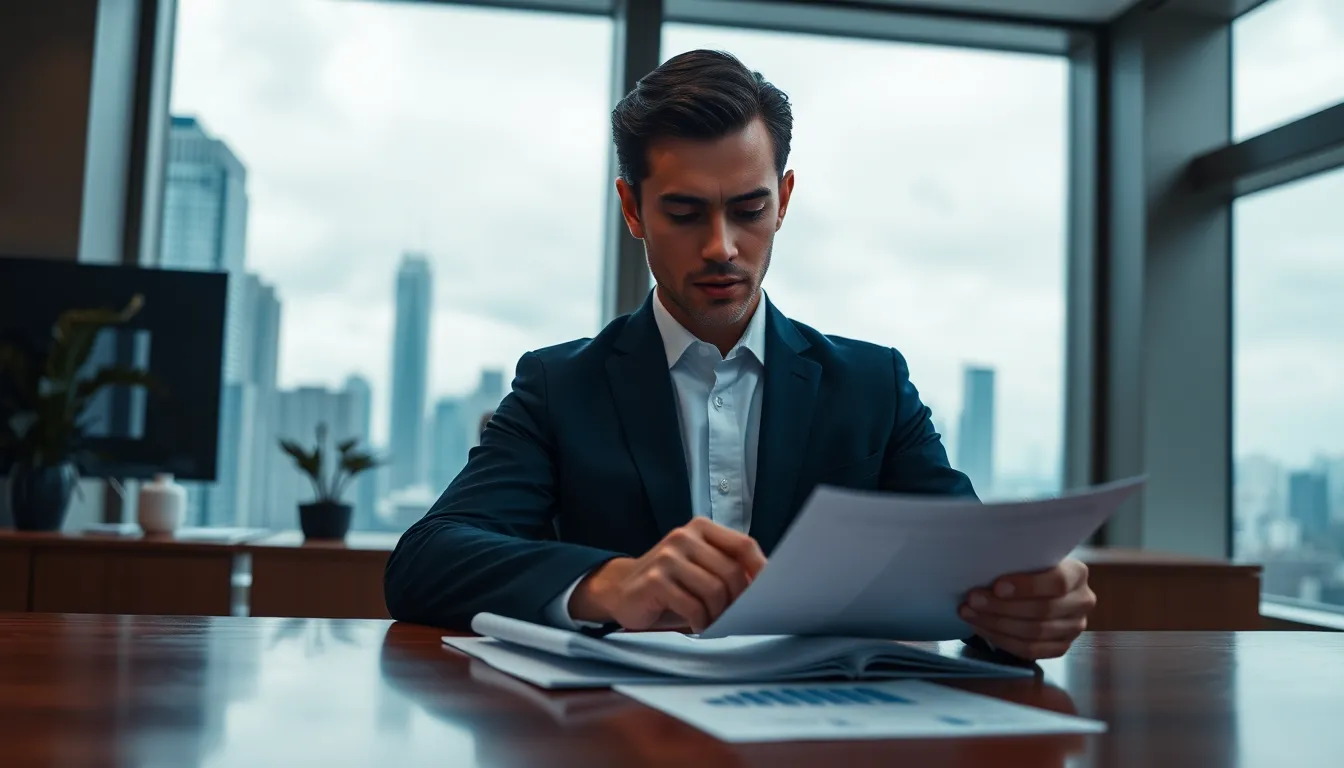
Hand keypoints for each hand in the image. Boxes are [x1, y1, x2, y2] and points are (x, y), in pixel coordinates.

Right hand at [569, 517, 766, 632]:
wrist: (620, 590)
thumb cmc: (670, 583)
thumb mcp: (700, 567)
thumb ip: (727, 567)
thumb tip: (767, 586)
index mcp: (700, 528)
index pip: (744, 544)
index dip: (761, 569)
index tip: (769, 592)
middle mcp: (684, 536)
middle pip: (732, 571)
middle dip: (738, 601)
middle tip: (734, 617)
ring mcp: (668, 557)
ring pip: (715, 590)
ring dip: (719, 614)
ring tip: (713, 622)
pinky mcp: (655, 580)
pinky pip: (693, 606)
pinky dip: (700, 622)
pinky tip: (697, 625)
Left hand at [958, 558, 1094, 659]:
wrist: (1039, 586)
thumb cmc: (1028, 566)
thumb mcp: (1028, 556)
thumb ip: (1018, 560)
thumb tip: (983, 566)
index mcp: (1077, 573)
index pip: (1058, 582)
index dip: (1027, 586)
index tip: (997, 586)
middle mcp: (1083, 602)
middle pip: (1043, 611)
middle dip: (1002, 607)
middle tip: (972, 600)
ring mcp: (1074, 628)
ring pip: (1034, 633)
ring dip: (996, 624)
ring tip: (969, 613)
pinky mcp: (1061, 647)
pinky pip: (1030, 650)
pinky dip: (1002, 640)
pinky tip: (981, 628)